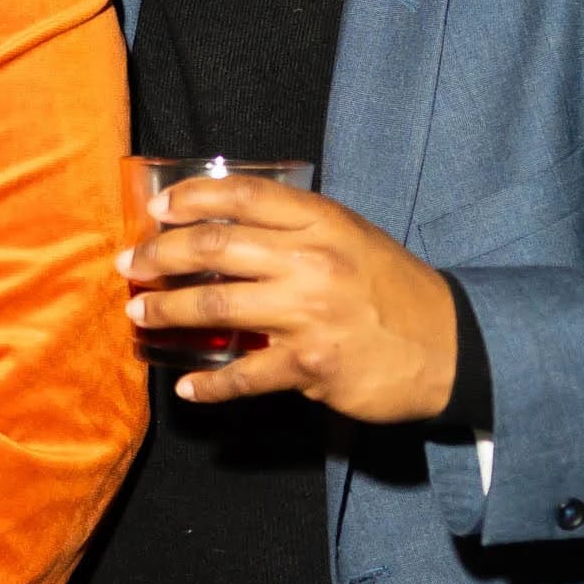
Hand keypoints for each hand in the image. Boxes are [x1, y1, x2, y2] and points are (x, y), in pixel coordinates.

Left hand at [124, 176, 460, 421]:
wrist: (452, 346)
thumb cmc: (392, 289)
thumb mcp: (352, 238)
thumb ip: (296, 229)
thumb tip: (221, 228)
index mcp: (324, 221)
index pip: (244, 195)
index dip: (192, 198)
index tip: (157, 210)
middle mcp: (313, 261)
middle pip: (213, 248)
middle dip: (159, 256)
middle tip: (131, 264)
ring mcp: (310, 314)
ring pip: (215, 308)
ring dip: (166, 311)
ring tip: (140, 313)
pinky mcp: (311, 366)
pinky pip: (243, 376)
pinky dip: (210, 385)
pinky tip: (189, 388)